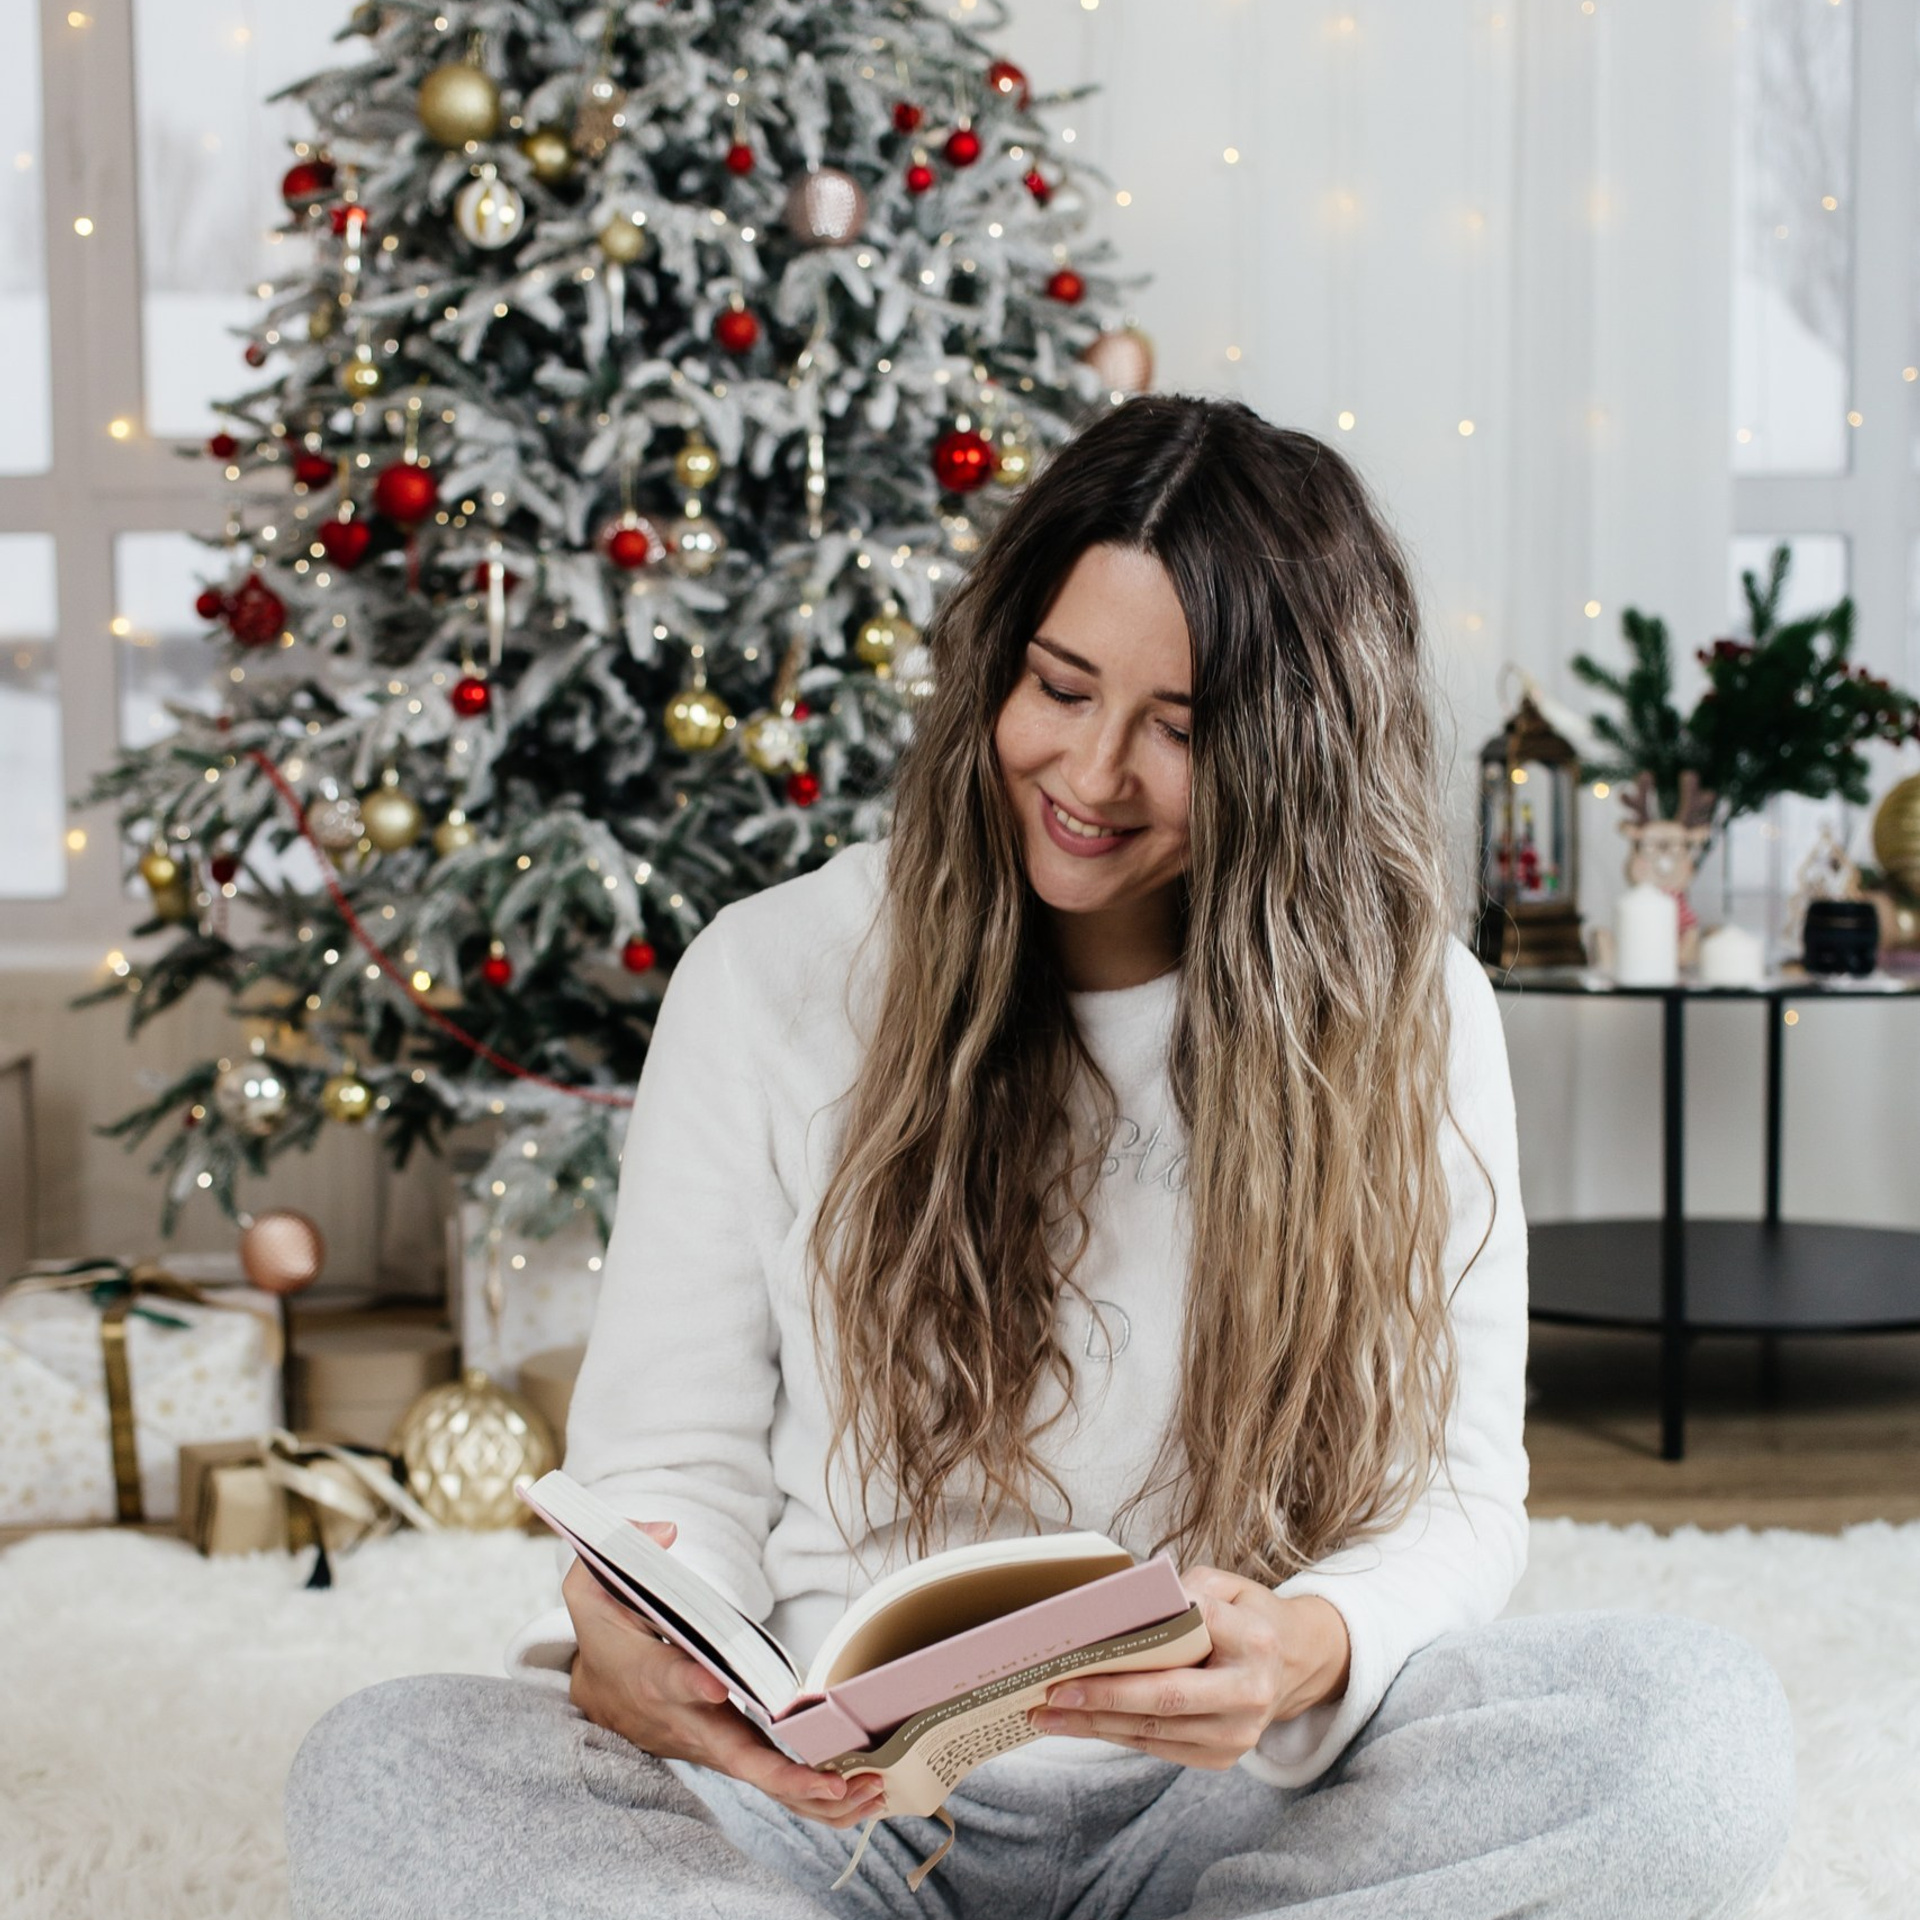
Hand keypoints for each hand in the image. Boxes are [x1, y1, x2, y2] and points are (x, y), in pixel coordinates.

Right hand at [564, 1521, 885, 1828]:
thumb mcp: (592, 1586)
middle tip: (833, 1780)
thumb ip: (620, 1549)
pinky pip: (770, 1783)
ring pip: (762, 1782)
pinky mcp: (728, 1753)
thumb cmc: (605, 1635)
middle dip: (784, 1774)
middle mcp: (688, 1720)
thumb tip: (667, 1532)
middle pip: (736, 1757)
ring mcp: (710, 1744)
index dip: (693, 1684)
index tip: (717, 1684)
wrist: (597, 1693)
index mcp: (654, 1676)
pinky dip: (812, 1798)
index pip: (673, 1681)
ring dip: (814, 1796)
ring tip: (870, 1792)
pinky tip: (859, 1800)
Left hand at [1025, 1570, 1351, 1769]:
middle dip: (1103, 1698)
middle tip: (1053, 1692)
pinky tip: (1081, 1725)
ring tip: (1047, 1715)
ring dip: (1096, 1725)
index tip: (1086, 1644)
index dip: (1139, 1640)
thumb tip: (1124, 1602)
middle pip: (1166, 1698)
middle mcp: (1251, 1692)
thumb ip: (1185, 1589)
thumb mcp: (1228, 1584)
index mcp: (1255, 1639)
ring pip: (1155, 1731)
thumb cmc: (1249, 1616)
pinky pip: (1160, 1747)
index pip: (1188, 1634)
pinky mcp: (1224, 1757)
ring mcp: (1239, 1733)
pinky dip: (1117, 1735)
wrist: (1297, 1663)